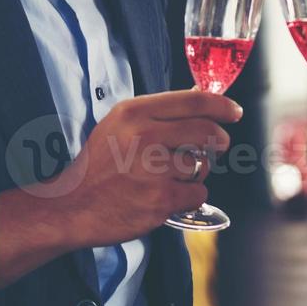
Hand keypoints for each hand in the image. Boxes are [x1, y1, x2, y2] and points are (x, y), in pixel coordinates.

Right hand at [58, 90, 240, 246]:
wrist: (73, 206)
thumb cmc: (98, 166)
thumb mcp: (118, 126)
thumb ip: (155, 114)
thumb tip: (199, 99)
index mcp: (133, 113)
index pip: (192, 101)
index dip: (220, 105)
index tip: (233, 111)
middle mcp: (144, 135)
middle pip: (205, 130)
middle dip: (219, 139)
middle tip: (220, 144)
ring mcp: (153, 168)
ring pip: (201, 165)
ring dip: (195, 173)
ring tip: (170, 178)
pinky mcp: (161, 198)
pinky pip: (197, 193)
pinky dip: (188, 197)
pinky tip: (167, 197)